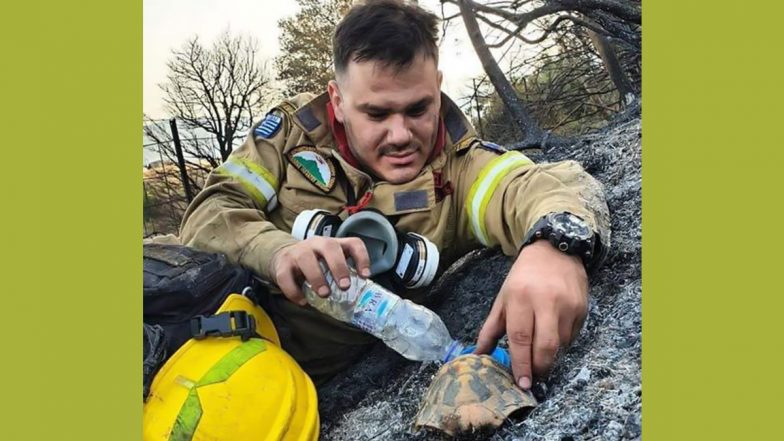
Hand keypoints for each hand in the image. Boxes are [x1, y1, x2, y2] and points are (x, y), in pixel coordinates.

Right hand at [270, 236, 371, 305]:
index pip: (353, 243)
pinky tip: (303, 301)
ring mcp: (298, 252)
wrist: (284, 257)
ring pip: (306, 259)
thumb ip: (342, 275)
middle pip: (330, 247)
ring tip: (325, 294)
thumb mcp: (330, 264)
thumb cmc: (315, 263)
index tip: (365, 276)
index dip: (362, 258)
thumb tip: (358, 298)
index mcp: (334, 244)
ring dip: (317, 277)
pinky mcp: (282, 264)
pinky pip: (286, 276)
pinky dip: (294, 291)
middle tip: (344, 286)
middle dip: (339, 267)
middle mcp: (317, 243)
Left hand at [475, 240, 588, 388]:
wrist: (554, 250)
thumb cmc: (523, 278)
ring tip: (540, 353)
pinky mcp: (582, 308)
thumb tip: (479, 355)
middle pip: (545, 346)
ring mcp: (568, 306)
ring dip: (550, 355)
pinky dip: (562, 343)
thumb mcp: (503, 299)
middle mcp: (546, 302)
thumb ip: (491, 329)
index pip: (521, 337)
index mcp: (521, 298)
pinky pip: (572, 336)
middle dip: (539, 367)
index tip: (521, 383)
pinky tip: (553, 335)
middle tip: (532, 377)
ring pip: (560, 345)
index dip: (521, 363)